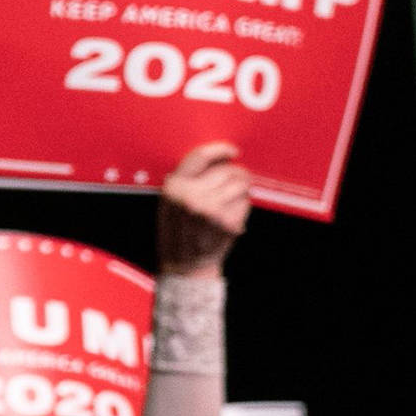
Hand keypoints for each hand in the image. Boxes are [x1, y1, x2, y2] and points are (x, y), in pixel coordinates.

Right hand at [156, 143, 249, 277]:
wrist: (184, 266)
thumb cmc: (178, 230)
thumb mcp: (170, 202)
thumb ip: (188, 179)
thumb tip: (223, 157)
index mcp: (174, 187)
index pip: (201, 156)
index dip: (220, 150)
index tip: (233, 151)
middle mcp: (190, 196)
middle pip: (227, 170)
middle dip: (236, 175)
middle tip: (234, 187)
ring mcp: (210, 209)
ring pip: (240, 183)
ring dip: (241, 190)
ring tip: (230, 203)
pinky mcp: (227, 221)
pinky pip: (245, 202)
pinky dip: (242, 207)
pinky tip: (230, 217)